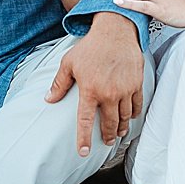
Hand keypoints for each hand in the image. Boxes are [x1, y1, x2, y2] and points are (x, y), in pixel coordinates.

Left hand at [43, 12, 143, 154]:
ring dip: (121, 128)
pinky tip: (130, 117)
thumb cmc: (90, 47)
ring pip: (125, 118)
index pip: (86, 121)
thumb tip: (48, 99)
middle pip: (110, 124)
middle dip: (108, 137)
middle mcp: (108, 93)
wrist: (115, 31)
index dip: (84, 138)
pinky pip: (137, 106)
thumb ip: (59, 83)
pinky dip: (133, 114)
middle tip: (106, 142)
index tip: (83, 152)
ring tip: (118, 133)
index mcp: (90, 90)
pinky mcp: (136, 84)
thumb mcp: (69, 62)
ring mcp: (125, 90)